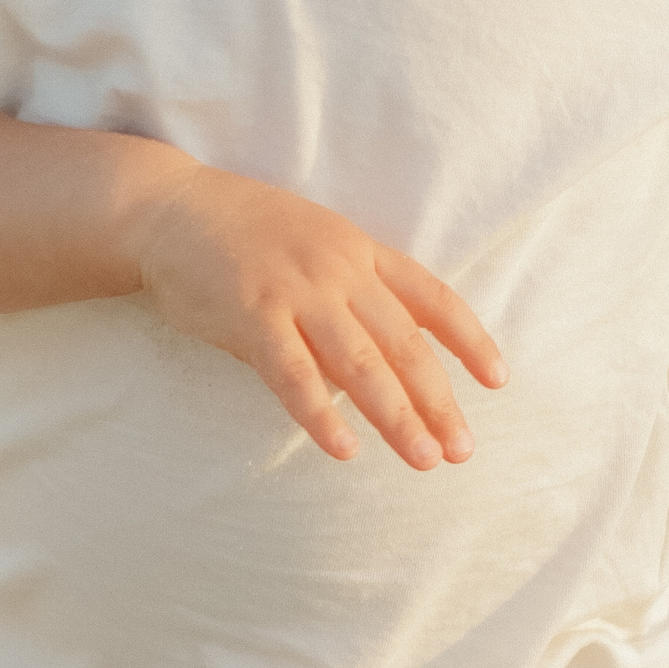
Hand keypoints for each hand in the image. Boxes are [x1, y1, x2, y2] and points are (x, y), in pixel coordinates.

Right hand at [126, 165, 504, 466]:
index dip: (470, 340)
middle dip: (439, 401)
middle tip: (462, 449)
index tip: (497, 380)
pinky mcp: (252, 315)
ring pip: (362, 364)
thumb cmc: (242, 233)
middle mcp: (339, 271)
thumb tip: (378, 365)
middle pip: (405, 343)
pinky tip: (344, 449)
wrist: (171, 208)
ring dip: (397, 417)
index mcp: (360, 252)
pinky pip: (294, 375)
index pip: (433, 298)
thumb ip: (349, 299)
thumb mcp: (314, 247)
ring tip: (423, 459)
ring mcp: (297, 292)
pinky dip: (321, 415)